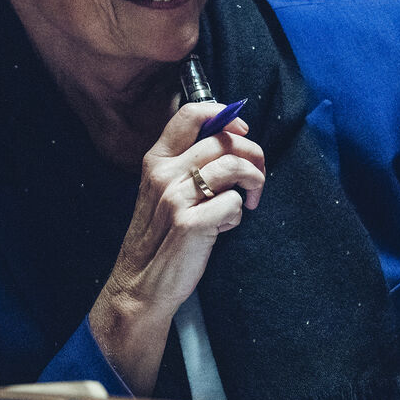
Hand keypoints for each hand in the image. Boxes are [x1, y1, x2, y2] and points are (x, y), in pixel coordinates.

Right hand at [88, 101, 265, 395]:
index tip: (241, 130)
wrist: (141, 285)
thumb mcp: (163, 192)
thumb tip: (230, 140)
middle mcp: (163, 174)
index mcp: (156, 160)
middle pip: (223, 140)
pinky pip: (234, 203)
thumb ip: (188, 165)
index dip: (224, 115)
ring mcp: (175, 198)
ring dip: (254, 181)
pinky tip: (227, 226)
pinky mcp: (191, 224)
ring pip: (234, 167)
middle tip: (258, 175)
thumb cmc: (159, 237)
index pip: (190, 114)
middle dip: (253, 154)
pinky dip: (239, 214)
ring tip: (252, 200)